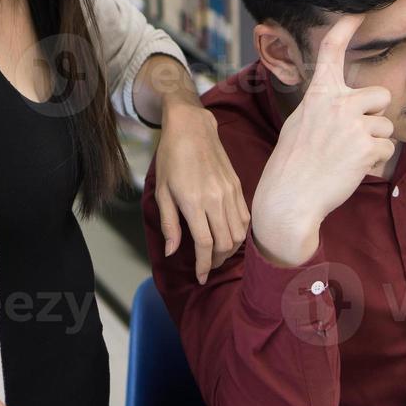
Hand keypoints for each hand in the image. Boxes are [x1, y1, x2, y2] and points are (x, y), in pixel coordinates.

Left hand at [155, 98, 249, 282]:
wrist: (192, 128)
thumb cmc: (171, 158)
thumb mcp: (161, 192)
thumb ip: (169, 224)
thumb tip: (172, 252)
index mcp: (193, 202)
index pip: (204, 244)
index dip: (203, 265)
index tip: (200, 277)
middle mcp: (216, 200)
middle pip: (225, 242)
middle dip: (216, 260)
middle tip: (206, 266)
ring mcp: (230, 193)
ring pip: (239, 233)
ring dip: (230, 249)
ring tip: (218, 253)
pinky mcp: (238, 186)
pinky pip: (245, 218)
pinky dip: (240, 232)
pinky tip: (229, 235)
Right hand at [251, 14, 394, 265]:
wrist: (289, 199)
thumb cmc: (292, 164)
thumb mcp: (300, 123)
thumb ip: (324, 108)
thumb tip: (349, 106)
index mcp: (318, 95)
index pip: (330, 52)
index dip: (344, 28)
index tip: (357, 12)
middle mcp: (337, 103)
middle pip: (380, 96)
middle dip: (375, 115)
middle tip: (354, 136)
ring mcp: (353, 124)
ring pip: (384, 127)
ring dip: (372, 144)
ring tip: (345, 159)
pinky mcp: (366, 147)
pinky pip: (385, 150)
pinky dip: (373, 163)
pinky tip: (350, 170)